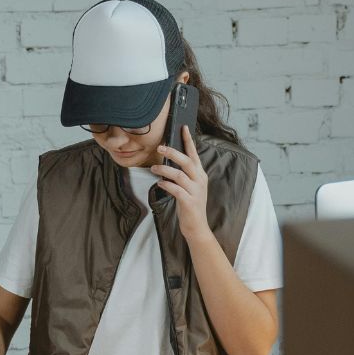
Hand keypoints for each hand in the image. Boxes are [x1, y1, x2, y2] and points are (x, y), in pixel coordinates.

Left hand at [151, 125, 211, 241]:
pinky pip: (176, 190)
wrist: (197, 227)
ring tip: (153, 169)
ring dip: (164, 170)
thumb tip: (167, 161)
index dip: (188, 141)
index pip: (194, 154)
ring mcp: (196, 191)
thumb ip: (182, 174)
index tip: (183, 128)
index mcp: (200, 174)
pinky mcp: (190, 202)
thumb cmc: (190, 205)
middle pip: (187, 162)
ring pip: (179, 175)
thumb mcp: (189, 187)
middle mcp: (200, 180)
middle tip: (159, 148)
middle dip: (172, 153)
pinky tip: (159, 183)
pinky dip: (166, 185)